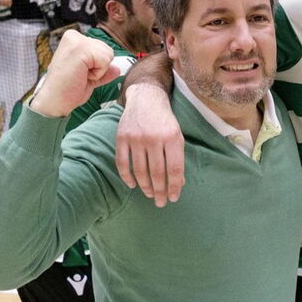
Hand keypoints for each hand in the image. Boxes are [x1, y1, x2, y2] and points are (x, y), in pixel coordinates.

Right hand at [30, 31, 118, 117]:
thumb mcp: (90, 79)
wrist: (54, 102)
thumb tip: (117, 69)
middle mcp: (74, 36)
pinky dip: (98, 73)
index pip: (103, 49)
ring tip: (80, 75)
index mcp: (74, 40)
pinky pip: (105, 61)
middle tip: (80, 76)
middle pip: (108, 50)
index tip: (80, 73)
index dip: (97, 67)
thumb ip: (103, 71)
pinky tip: (81, 75)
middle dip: (100, 68)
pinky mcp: (80, 48)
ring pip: (108, 54)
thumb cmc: (68, 90)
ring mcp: (76, 41)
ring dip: (98, 70)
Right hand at [115, 84, 184, 207]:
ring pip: (139, 170)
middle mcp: (154, 138)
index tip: (173, 198)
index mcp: (172, 137)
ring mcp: (136, 138)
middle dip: (159, 191)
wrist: (146, 99)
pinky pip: (122, 163)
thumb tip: (180, 183)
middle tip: (160, 202)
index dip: (174, 186)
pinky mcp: (121, 138)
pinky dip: (127, 177)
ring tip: (149, 194)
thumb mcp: (177, 136)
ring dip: (145, 186)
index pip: (175, 168)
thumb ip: (178, 158)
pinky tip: (132, 185)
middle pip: (157, 172)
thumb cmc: (165, 121)